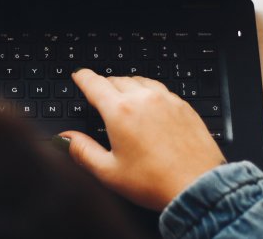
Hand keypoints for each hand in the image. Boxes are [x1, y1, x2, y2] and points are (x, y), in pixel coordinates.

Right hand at [59, 69, 224, 210]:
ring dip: (126, 85)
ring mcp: (166, 100)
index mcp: (120, 112)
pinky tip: (148, 103)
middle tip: (98, 94)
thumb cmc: (155, 182)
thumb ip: (82, 150)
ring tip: (122, 96)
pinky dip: (148, 91)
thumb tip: (64, 138)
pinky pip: (160, 88)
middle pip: (116, 79)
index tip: (79, 75)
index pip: (94, 83)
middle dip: (104, 84)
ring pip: (139, 80)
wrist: (198, 187)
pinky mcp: (183, 106)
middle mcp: (143, 99)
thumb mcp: (109, 171)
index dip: (83, 77)